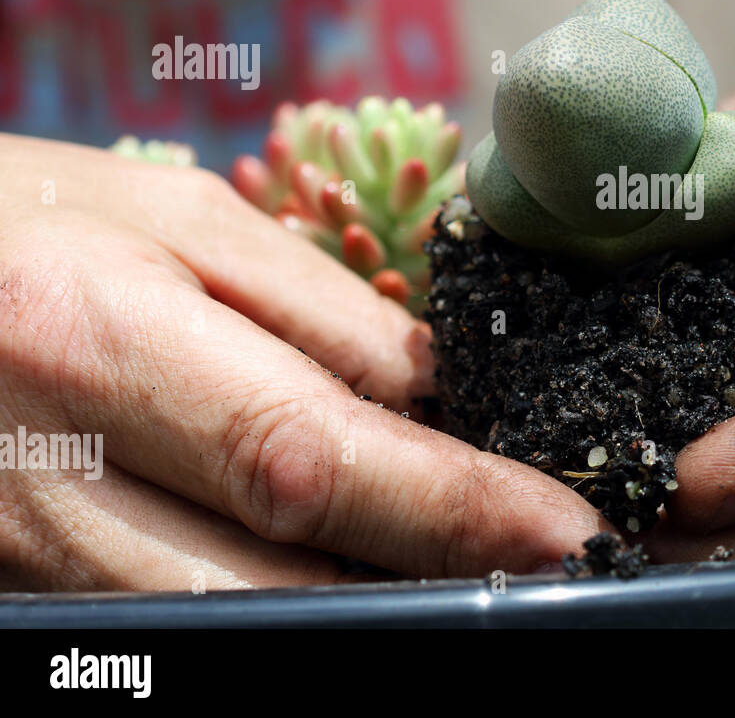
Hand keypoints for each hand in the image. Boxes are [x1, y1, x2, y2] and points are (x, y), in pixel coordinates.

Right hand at [0, 137, 605, 588]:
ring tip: (467, 565)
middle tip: (542, 565)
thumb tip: (447, 399)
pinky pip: (187, 624)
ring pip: (241, 624)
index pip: (310, 455)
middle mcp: (57, 482)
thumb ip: (320, 316)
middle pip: (282, 582)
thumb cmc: (24, 223)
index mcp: (97, 346)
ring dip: (367, 604)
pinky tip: (358, 567)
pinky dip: (288, 604)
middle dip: (428, 582)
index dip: (451, 506)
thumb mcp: (178, 225)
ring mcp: (33, 562)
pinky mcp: (35, 597)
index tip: (566, 529)